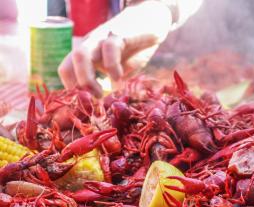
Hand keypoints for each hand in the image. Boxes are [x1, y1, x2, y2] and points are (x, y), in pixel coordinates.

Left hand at [58, 1, 172, 96]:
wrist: (151, 19)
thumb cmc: (135, 47)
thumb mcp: (121, 68)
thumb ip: (111, 82)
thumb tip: (103, 99)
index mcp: (88, 54)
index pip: (66, 70)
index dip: (72, 90)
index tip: (86, 104)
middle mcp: (90, 46)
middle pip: (67, 64)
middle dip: (77, 88)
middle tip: (94, 101)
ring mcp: (102, 38)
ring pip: (80, 55)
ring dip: (86, 79)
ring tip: (102, 93)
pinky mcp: (118, 34)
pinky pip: (109, 49)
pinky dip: (112, 67)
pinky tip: (119, 78)